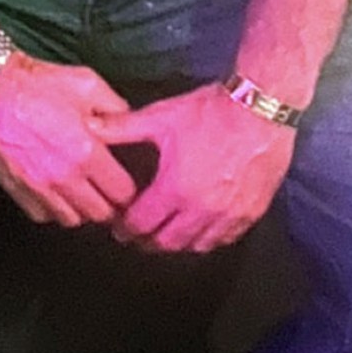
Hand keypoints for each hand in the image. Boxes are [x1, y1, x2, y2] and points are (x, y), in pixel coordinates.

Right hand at [0, 55, 136, 226]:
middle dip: (109, 204)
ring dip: (80, 209)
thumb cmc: (37, 83)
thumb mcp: (88, 85)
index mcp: (87, 152)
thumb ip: (116, 109)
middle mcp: (64, 176)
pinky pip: (43, 215)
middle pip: (100, 214)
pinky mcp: (17, 188)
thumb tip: (131, 125)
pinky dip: (52, 209)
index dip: (128, 189)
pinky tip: (55, 192)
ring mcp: (38, 186)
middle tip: (106, 191)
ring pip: (71, 220)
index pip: (122, 193)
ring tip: (81, 192)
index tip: (125, 183)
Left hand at [92, 84, 294, 252]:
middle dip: (148, 241)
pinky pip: (226, 238)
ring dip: (179, 243)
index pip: (141, 224)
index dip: (125, 229)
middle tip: (139, 235)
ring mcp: (229, 214)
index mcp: (175, 188)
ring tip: (168, 232)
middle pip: (167, 243)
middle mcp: (202, 209)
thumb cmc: (211, 111)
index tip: (120, 227)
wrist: (261, 106)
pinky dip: (209, 238)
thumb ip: (123, 127)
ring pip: (197, 246)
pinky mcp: (252, 211)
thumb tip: (90, 125)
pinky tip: (201, 229)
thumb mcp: (162, 116)